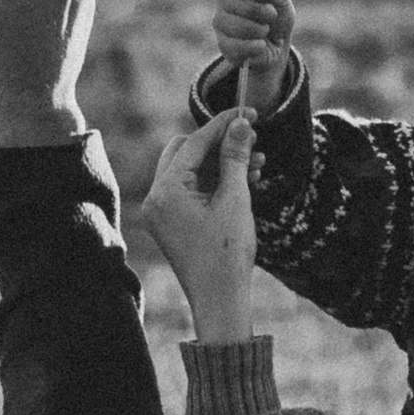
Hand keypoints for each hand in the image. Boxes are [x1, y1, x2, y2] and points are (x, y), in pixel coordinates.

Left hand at [138, 109, 257, 342]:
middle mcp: (156, 198)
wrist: (221, 301)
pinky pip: (192, 190)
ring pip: (192, 171)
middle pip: (186, 152)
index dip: (222, 125)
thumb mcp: (235, 200)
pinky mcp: (173, 223)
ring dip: (222, 164)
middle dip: (220, 144)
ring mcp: (162, 212)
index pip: (193, 144)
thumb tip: (241, 124)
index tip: (247, 113)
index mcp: (165, 191)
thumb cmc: (227, 254)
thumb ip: (236, 157)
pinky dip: (216, 183)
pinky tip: (246, 180)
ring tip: (257, 163)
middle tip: (251, 139)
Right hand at [211, 0, 295, 113]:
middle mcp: (224, 1)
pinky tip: (260, 45)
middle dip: (262, 12)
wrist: (277, 48)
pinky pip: (238, 46)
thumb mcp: (281, 1)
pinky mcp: (222, 45)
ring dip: (259, 30)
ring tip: (264, 31)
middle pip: (236, 2)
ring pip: (237, 26)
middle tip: (271, 16)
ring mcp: (220, 23)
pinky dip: (256, 47)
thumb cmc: (278, 20)